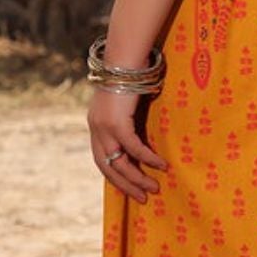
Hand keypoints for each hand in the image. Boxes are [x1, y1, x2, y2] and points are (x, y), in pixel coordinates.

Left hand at [87, 85, 168, 203]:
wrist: (124, 59)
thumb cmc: (129, 77)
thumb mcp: (126, 102)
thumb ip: (129, 118)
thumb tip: (143, 131)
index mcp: (96, 125)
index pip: (102, 159)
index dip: (115, 176)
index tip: (130, 188)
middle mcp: (96, 128)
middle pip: (108, 167)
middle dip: (125, 185)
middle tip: (142, 198)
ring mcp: (104, 127)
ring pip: (120, 162)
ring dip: (137, 178)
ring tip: (154, 188)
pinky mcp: (116, 123)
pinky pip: (133, 148)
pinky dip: (147, 158)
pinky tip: (161, 165)